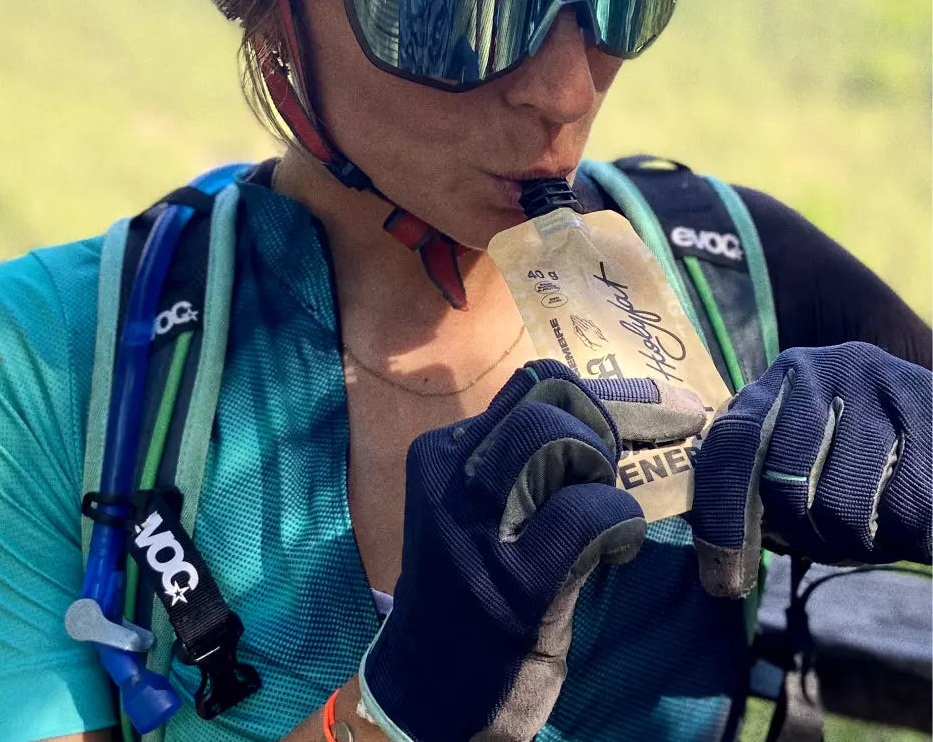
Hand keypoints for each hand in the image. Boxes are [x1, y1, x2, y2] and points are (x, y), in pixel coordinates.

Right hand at [359, 358, 705, 741]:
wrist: (428, 691)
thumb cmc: (471, 589)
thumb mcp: (477, 507)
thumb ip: (521, 459)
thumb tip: (624, 408)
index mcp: (441, 451)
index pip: (532, 383)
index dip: (598, 393)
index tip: (645, 408)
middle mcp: (451, 477)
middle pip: (550, 401)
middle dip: (604, 427)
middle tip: (615, 473)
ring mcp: (479, 529)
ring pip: (561, 441)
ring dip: (605, 471)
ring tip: (607, 509)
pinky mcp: (515, 583)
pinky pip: (588, 514)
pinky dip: (620, 520)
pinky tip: (619, 546)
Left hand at [691, 342, 932, 597]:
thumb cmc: (868, 442)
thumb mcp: (814, 436)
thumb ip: (765, 471)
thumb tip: (722, 550)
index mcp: (789, 374)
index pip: (734, 440)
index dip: (721, 514)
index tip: (724, 580)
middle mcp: (832, 370)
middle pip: (786, 487)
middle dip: (801, 536)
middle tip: (826, 544)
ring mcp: (886, 391)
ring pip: (844, 513)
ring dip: (857, 545)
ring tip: (875, 528)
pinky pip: (906, 518)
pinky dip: (906, 540)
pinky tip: (912, 520)